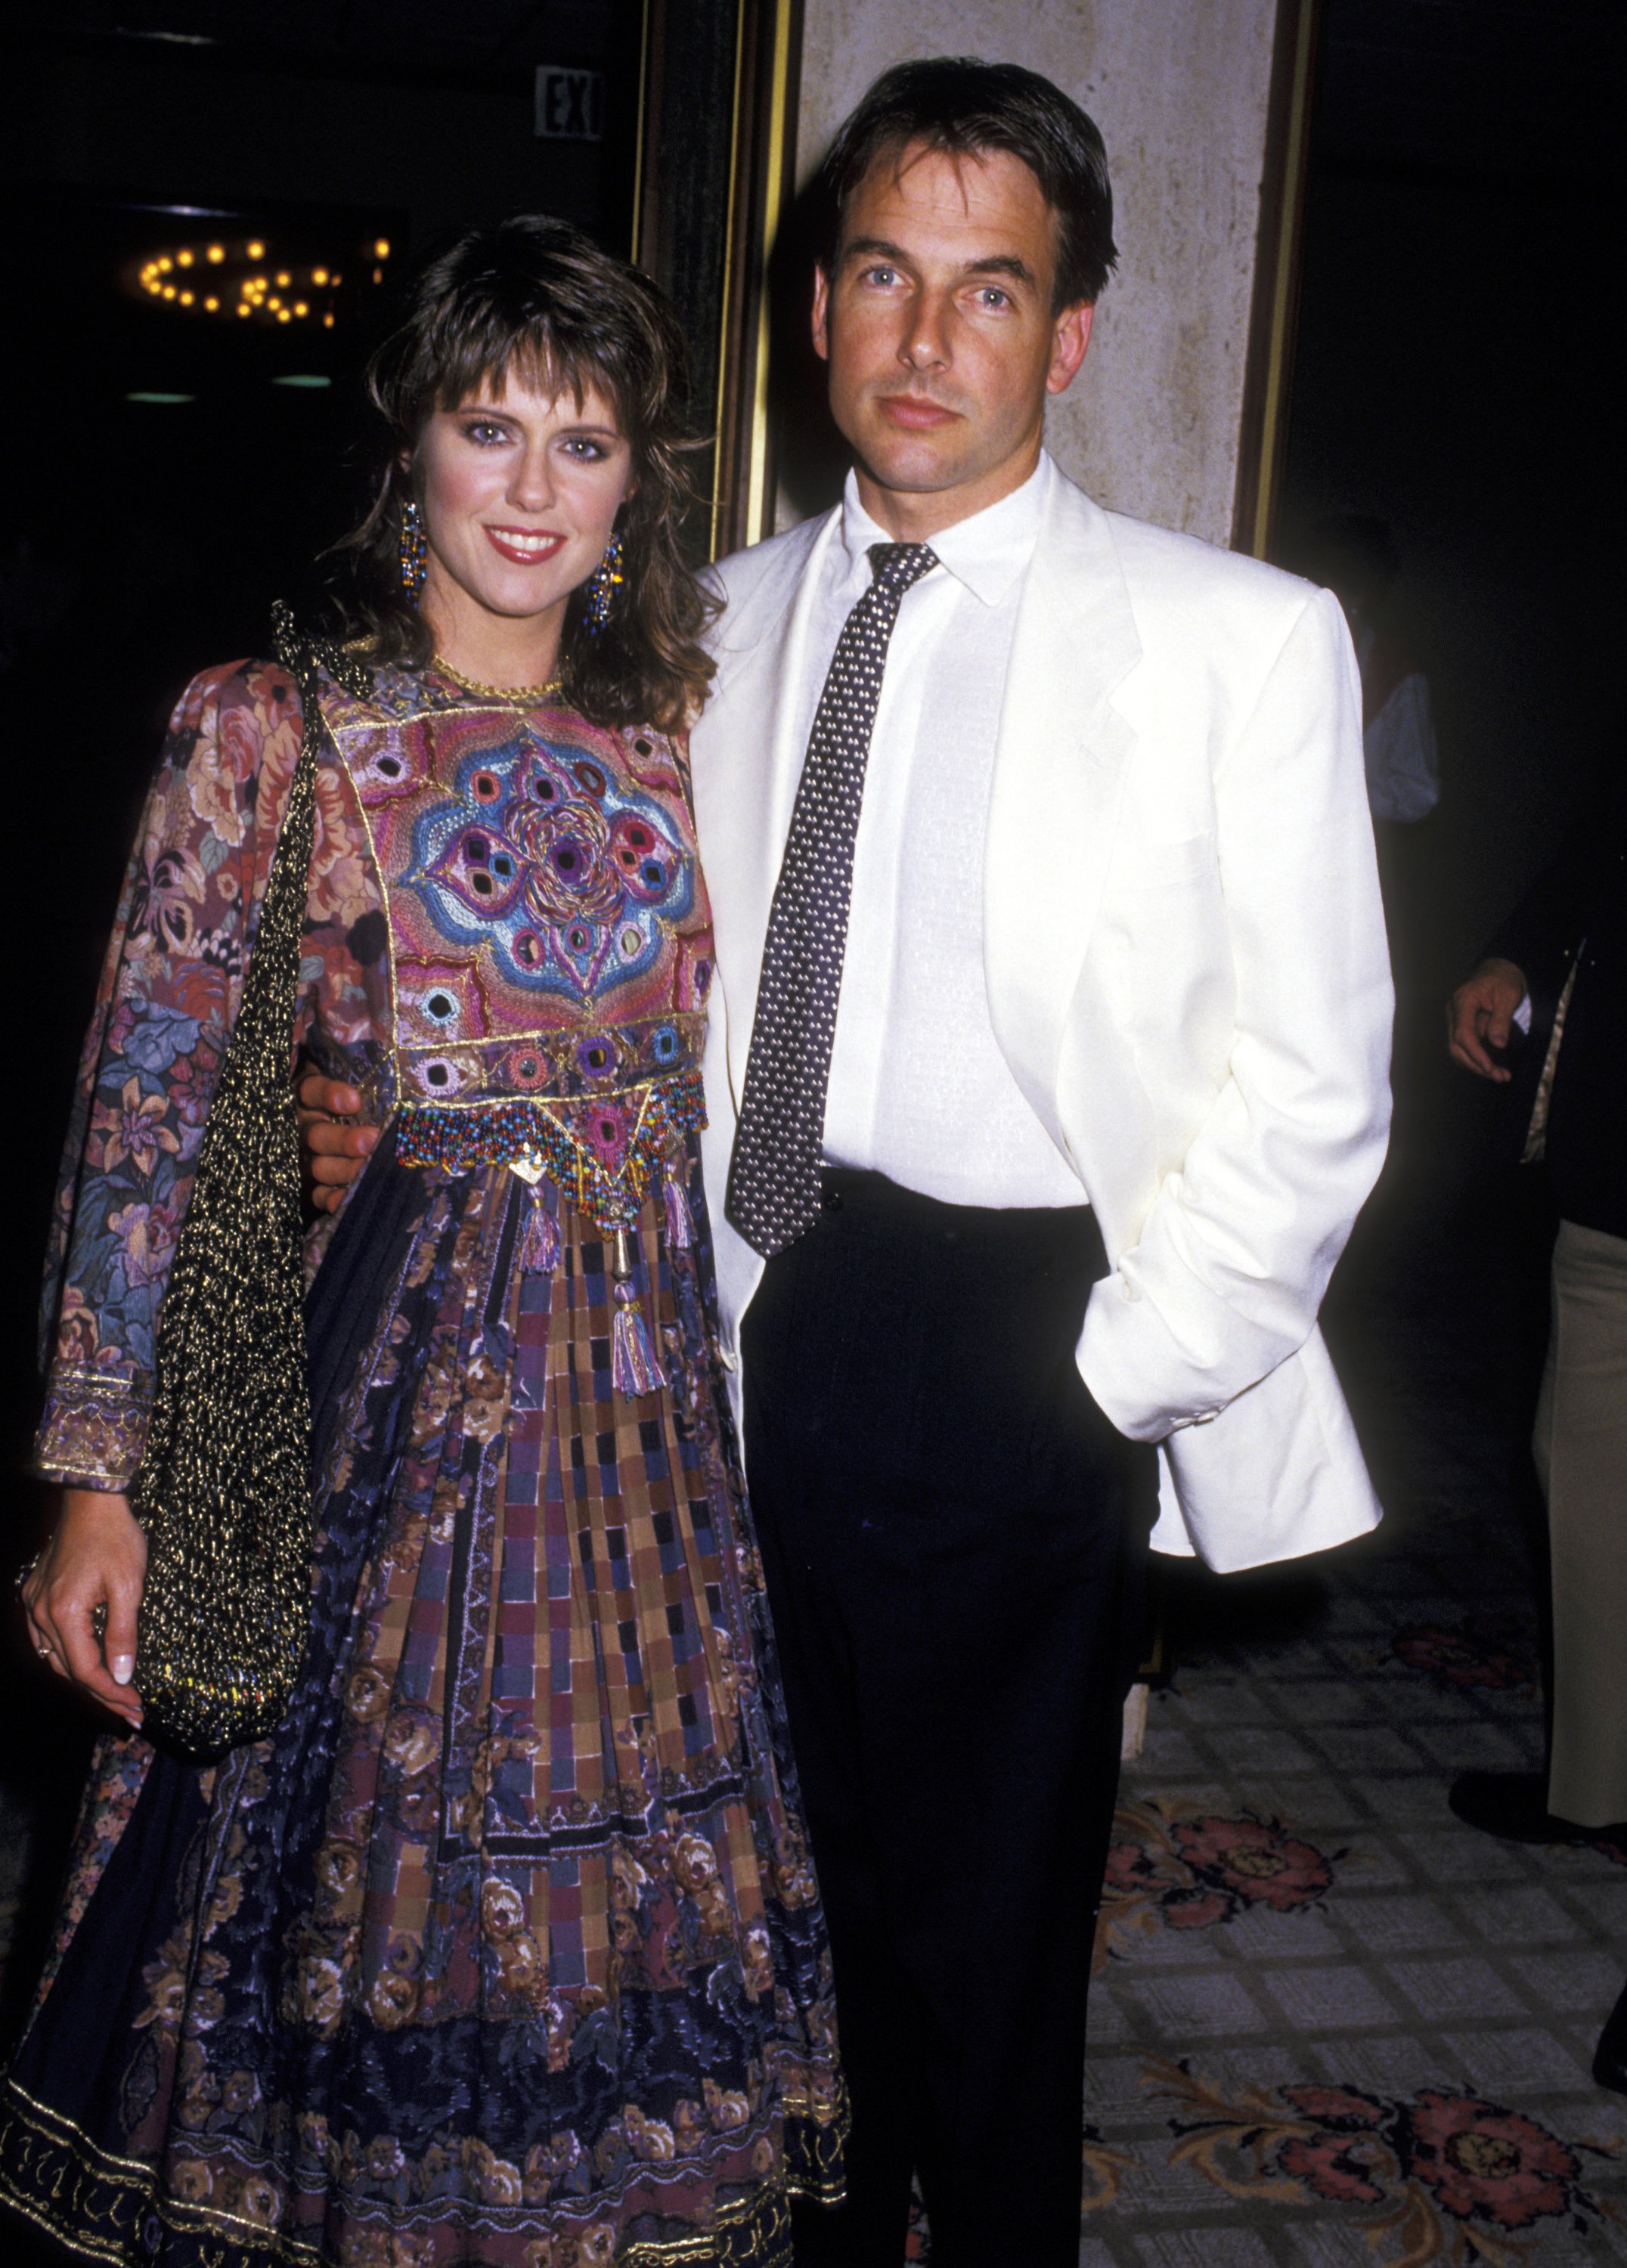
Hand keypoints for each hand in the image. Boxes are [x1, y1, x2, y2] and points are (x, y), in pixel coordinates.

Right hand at [22, 1489, 147, 1729]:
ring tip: (114, 1696)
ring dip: (83, 1678)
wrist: (91, 1501)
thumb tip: (123, 1675)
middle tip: (131, 1713)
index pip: (86, 1670)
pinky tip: (85, 1664)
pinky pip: (46, 1638)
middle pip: (69, 1669)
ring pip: (55, 1657)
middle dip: (101, 1693)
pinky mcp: (35, 1593)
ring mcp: (34, 1603)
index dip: (111, 1692)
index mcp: (64, 1613)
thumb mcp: (129, 1587)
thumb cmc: (116, 1538)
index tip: (136, 1706)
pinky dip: (67, 1656)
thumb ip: (123, 1634)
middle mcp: (41, 1612)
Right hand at [297, 1070, 376, 1212]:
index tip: (352, 1101)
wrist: (351, 1125)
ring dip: (343, 1169)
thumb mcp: (362, 1077)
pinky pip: (316, 1194)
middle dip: (342, 1139)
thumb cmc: (367, 1094)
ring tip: (369, 1169)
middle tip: (371, 1140)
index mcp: (310, 1093)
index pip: (311, 1090)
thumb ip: (372, 1073)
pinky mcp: (311, 1183)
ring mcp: (307, 1156)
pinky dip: (330, 1198)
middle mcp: (304, 1125)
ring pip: (317, 1165)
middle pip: (315, 1134)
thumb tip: (410, 1065)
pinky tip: (346, 1198)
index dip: (328, 1095)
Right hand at [1446, 957, 1527, 1081]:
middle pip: (1456, 1046)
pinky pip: (1466, 1048)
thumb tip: (1497, 1044)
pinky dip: (1479, 1059)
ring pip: (1459, 1050)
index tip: (1490, 1067)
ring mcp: (1456, 1020)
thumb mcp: (1509, 995)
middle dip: (1476, 1065)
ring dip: (1477, 1065)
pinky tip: (1496, 1068)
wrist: (1499, 970)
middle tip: (1499, 1077)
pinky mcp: (1463, 1027)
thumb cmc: (1504, 979)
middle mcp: (1454, 1012)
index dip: (1475, 1053)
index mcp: (1463, 1001)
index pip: (1462, 1033)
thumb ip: (1501, 1020)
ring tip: (1500, 1075)